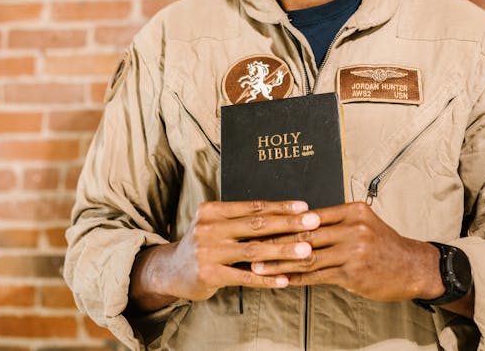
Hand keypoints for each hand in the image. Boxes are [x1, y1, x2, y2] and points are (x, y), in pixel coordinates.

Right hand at [128, 200, 319, 311]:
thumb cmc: (202, 245)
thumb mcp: (214, 224)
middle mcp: (208, 227)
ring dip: (283, 250)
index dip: (280, 206)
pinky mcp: (209, 274)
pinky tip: (285, 279)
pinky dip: (267, 278)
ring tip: (307, 251)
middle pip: (256, 225)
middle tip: (314, 223)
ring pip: (253, 250)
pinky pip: (244, 276)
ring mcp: (207, 251)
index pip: (252, 207)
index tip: (304, 207)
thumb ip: (239, 220)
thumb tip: (282, 215)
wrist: (170, 270)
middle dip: (288, 223)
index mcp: (212, 210)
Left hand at [250, 202, 443, 302]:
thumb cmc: (384, 245)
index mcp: (352, 210)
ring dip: (278, 264)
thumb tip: (298, 223)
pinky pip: (317, 276)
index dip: (282, 222)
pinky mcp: (353, 273)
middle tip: (249, 246)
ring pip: (307, 257)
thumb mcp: (363, 224)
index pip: (309, 216)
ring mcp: (353, 251)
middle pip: (305, 235)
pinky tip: (280, 281)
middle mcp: (353, 228)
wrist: (413, 267)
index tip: (260, 226)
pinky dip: (295, 279)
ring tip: (257, 267)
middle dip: (273, 242)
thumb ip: (334, 222)